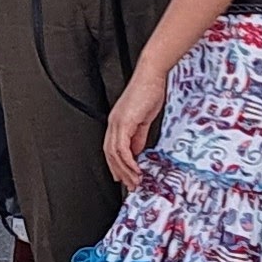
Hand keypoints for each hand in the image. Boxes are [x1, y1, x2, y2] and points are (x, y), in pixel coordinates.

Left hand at [104, 69, 163, 188]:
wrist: (151, 76)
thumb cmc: (149, 92)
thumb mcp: (144, 119)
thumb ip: (139, 136)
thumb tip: (137, 151)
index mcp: (117, 122)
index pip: (111, 148)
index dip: (115, 164)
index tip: (123, 176)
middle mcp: (113, 123)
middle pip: (109, 153)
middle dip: (119, 171)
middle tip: (129, 184)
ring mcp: (117, 122)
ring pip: (114, 153)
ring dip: (125, 170)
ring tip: (135, 181)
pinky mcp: (124, 122)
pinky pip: (122, 147)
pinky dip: (128, 161)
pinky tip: (136, 169)